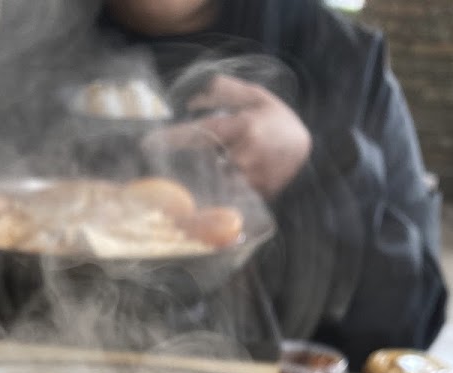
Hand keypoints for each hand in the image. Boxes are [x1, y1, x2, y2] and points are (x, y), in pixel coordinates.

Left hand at [154, 75, 312, 198]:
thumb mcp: (255, 96)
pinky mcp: (254, 195)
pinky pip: (227, 198)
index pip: (200, 132)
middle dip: (186, 168)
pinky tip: (204, 200)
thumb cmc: (276, 119)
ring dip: (199, 185)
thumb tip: (192, 98)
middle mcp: (245, 155)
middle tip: (164, 174)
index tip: (147, 143)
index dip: (173, 138)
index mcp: (242, 127)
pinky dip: (215, 197)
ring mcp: (251, 179)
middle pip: (203, 165)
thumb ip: (226, 91)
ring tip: (186, 190)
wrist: (305, 148)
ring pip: (214, 184)